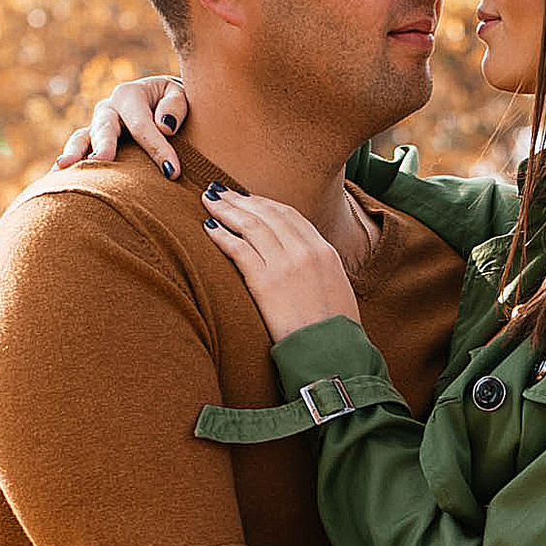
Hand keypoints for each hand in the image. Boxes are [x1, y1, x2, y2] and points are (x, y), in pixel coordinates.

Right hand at [55, 75, 187, 174]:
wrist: (159, 104)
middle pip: (104, 128)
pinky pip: (76, 155)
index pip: (142, 124)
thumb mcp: (180, 94)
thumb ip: (175, 105)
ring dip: (74, 154)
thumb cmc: (172, 104)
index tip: (172, 172)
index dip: (157, 148)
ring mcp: (95, 128)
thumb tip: (165, 126)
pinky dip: (66, 168)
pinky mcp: (89, 145)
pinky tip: (54, 182)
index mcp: (129, 95)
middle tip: (102, 159)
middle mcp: (107, 110)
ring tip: (64, 168)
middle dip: (103, 144)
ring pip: (82, 139)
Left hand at [203, 185, 360, 344]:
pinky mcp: (266, 282)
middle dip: (242, 199)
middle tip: (221, 190)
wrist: (333, 355)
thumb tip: (305, 268)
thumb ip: (320, 271)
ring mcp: (286, 264)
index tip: (247, 199)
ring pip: (251, 225)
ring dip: (226, 210)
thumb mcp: (337, 291)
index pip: (290, 215)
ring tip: (208, 201)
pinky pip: (239, 249)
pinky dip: (221, 235)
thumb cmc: (335, 333)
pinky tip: (208, 227)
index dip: (265, 203)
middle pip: (268, 213)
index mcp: (325, 251)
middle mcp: (306, 251)